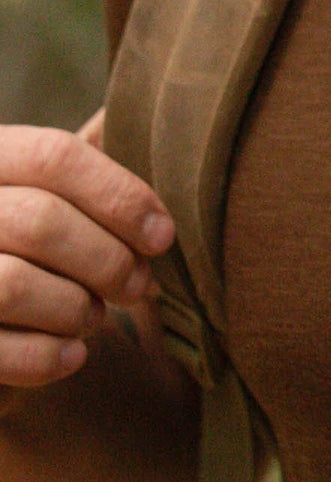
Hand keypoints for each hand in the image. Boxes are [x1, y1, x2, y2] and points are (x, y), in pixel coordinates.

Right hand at [0, 116, 173, 388]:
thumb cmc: (18, 238)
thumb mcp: (39, 186)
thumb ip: (83, 160)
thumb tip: (148, 123)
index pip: (55, 156)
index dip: (120, 195)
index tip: (163, 235)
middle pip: (41, 221)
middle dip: (108, 260)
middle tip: (140, 285)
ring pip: (13, 286)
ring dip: (76, 309)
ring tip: (96, 317)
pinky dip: (45, 358)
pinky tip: (72, 355)